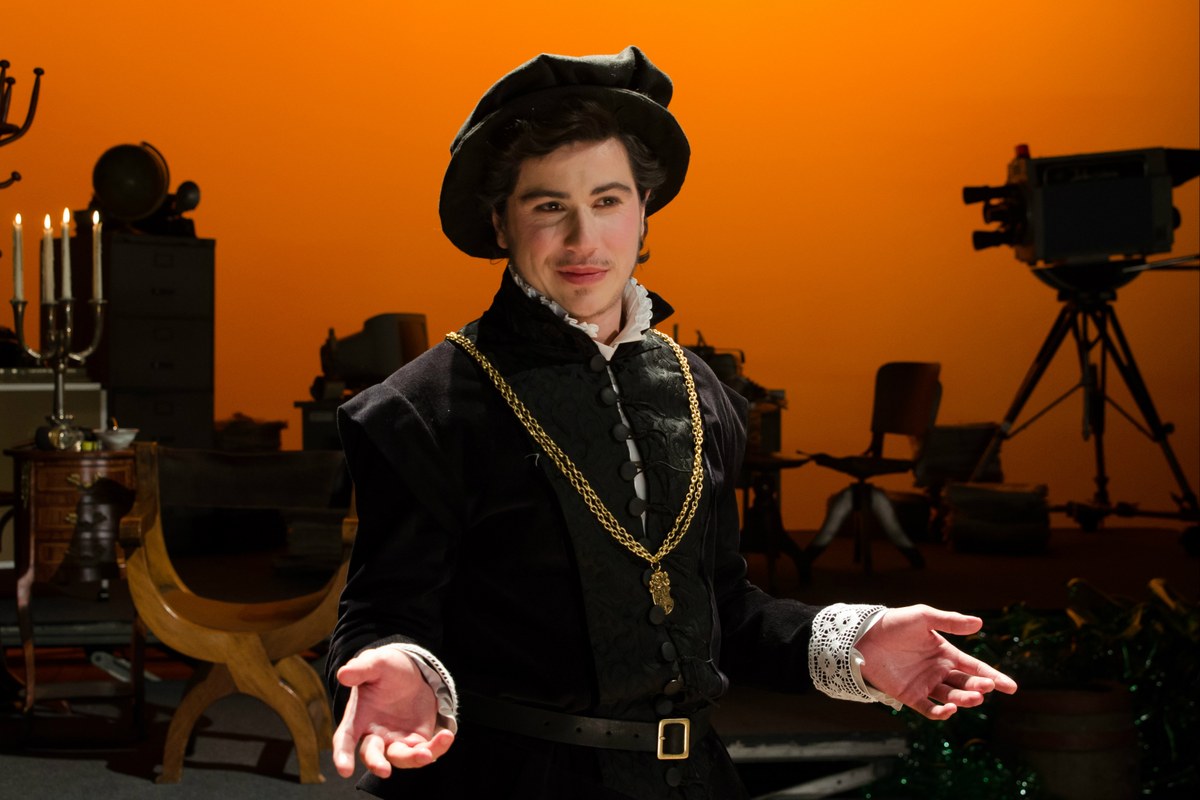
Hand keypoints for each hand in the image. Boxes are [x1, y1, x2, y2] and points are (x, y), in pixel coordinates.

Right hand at [331, 646, 455, 778]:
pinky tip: (446, 736)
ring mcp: (396, 740)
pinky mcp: (417, 740)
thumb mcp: (376, 663)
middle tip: (384, 770)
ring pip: (401, 758)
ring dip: (412, 759)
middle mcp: (375, 735)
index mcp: (358, 718)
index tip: (344, 770)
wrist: (412, 671)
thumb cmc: (387, 668)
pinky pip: (425, 751)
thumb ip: (361, 669)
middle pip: (372, 755)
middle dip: (377, 763)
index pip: (345, 739)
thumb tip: (344, 674)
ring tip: (426, 754)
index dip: (342, 755)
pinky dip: (436, 748)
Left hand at [857, 604, 1016, 720]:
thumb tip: (980, 623)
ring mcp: (925, 685)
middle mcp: (938, 671)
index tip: (1011, 687)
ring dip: (964, 699)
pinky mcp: (909, 696)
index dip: (993, 677)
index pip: (974, 667)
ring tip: (973, 697)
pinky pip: (929, 709)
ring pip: (952, 697)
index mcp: (945, 653)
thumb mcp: (924, 617)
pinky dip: (941, 713)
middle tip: (987, 687)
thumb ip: (950, 621)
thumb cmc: (894, 623)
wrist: (863, 637)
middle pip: (966, 684)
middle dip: (979, 687)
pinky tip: (949, 709)